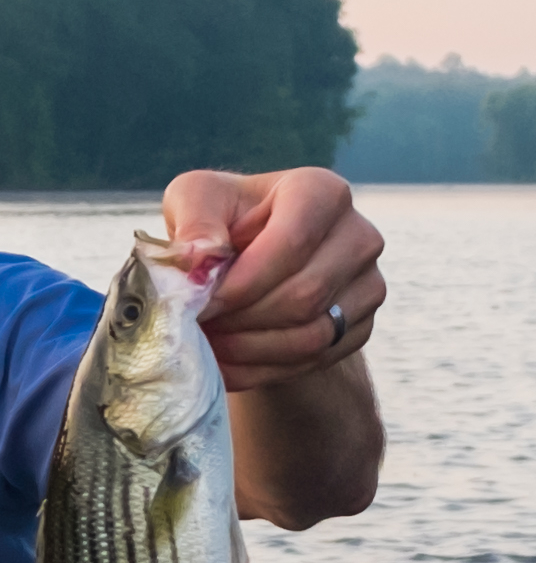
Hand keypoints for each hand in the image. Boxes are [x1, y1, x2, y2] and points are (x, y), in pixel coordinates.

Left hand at [160, 165, 384, 390]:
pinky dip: (263, 369)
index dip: (242, 283)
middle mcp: (359, 236)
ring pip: (311, 335)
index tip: (199, 304)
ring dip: (249, 350)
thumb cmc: (221, 220)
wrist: (251, 259)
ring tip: (207, 345)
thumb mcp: (196, 200)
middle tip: (197, 329)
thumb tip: (199, 257)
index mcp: (321, 193)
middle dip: (241, 320)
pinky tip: (227, 363)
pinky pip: (315, 360)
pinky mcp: (361, 325)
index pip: (292, 244)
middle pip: (304, 296)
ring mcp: (368, 283)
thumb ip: (195, 221)